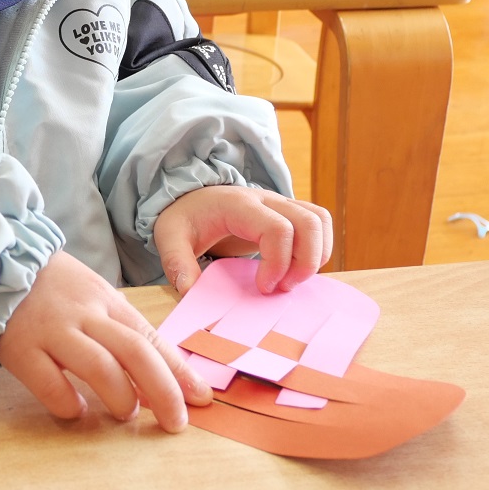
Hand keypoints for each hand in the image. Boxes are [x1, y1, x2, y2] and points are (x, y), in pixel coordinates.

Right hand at [0, 251, 210, 431]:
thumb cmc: (52, 287)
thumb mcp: (93, 294)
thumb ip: (120, 327)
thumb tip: (159, 372)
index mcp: (106, 300)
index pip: (150, 337)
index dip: (179, 370)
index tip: (201, 397)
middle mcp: (84, 314)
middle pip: (134, 353)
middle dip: (163, 391)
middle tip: (175, 422)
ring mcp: (52, 331)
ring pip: (99, 368)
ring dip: (121, 398)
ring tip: (126, 412)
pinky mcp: (21, 349)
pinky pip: (51, 385)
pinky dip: (70, 404)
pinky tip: (77, 410)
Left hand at [153, 185, 332, 296]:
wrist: (190, 197)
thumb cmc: (184, 217)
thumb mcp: (169, 237)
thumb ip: (177, 263)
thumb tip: (191, 292)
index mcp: (239, 205)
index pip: (277, 228)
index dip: (278, 262)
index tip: (262, 287)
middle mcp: (266, 199)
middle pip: (309, 222)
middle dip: (305, 262)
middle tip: (283, 288)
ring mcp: (280, 202)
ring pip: (319, 220)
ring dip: (315, 255)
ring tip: (291, 280)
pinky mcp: (288, 212)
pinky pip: (319, 222)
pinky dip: (318, 248)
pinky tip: (295, 269)